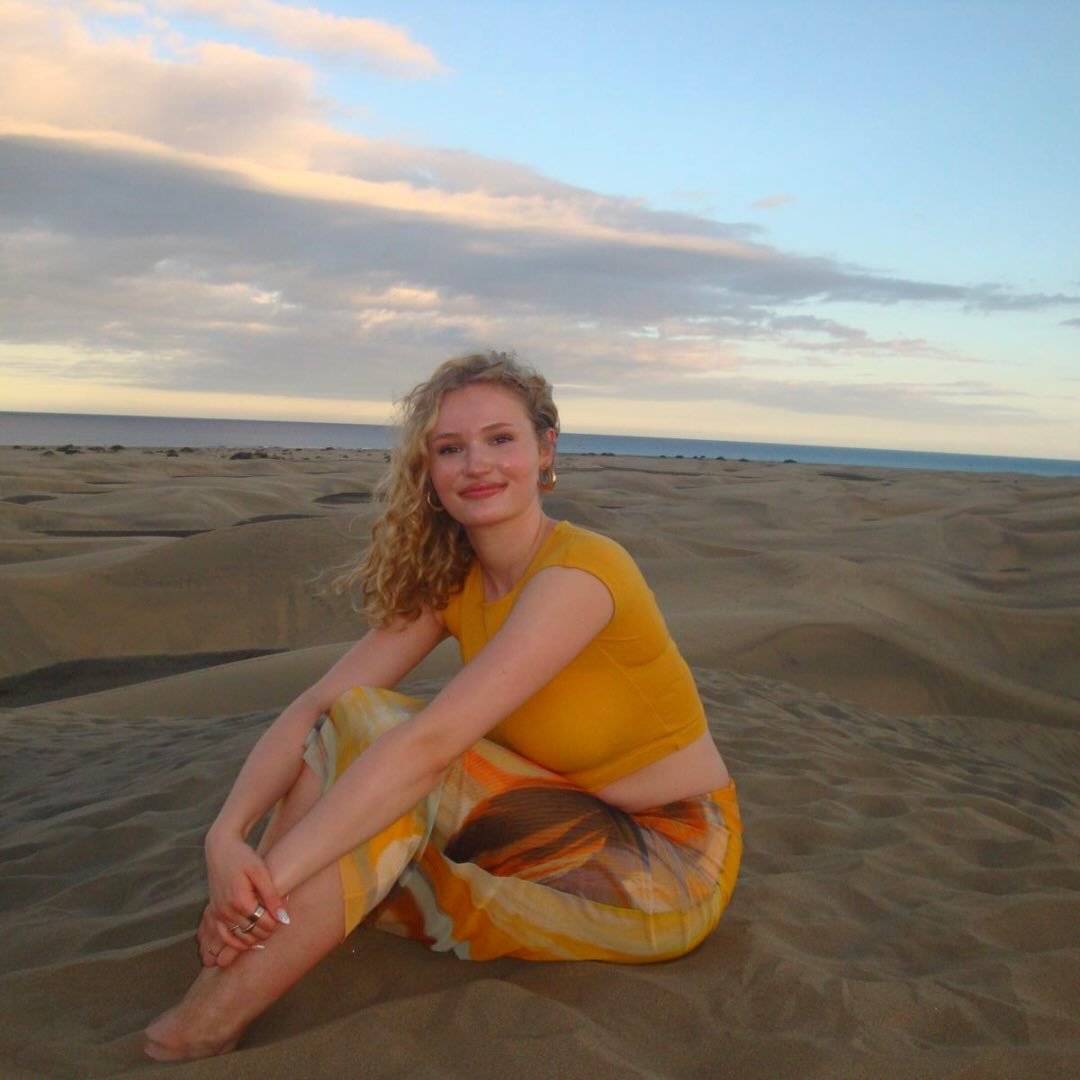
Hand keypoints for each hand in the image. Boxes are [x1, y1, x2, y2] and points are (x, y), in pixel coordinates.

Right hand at [201, 830, 289, 963]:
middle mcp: (226, 911)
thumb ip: (272, 895)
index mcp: (240, 900)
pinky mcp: (214, 913)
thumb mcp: (261, 872)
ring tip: (266, 926)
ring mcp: (218, 914)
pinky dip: (237, 942)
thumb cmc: (243, 857)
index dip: (276, 922)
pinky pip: (224, 937)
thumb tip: (283, 918)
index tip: (283, 913)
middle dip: (267, 929)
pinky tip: (250, 938)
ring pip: (240, 938)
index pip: (264, 924)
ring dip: (255, 937)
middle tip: (276, 919)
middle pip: (253, 933)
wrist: (221, 848)